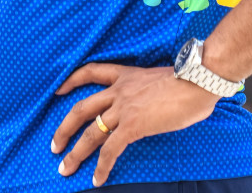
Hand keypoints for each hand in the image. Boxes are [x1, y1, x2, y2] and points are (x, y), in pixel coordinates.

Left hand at [51, 64, 219, 186]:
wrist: (196, 81)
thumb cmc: (189, 79)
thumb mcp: (161, 78)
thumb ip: (149, 90)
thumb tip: (156, 102)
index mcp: (125, 75)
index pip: (90, 72)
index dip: (72, 81)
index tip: (58, 90)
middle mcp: (119, 90)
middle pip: (81, 108)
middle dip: (64, 129)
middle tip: (55, 145)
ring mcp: (124, 108)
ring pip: (91, 132)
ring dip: (76, 152)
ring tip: (65, 168)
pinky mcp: (133, 126)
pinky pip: (110, 150)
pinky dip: (102, 167)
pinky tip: (97, 180)